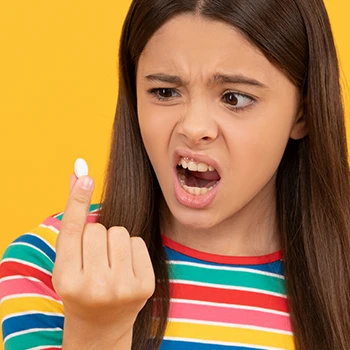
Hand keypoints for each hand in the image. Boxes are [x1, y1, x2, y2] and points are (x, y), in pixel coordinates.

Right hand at [52, 173, 154, 345]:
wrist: (101, 326)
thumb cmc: (81, 288)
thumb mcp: (68, 261)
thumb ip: (72, 221)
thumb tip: (78, 174)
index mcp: (67, 280)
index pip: (74, 231)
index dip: (78, 200)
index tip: (85, 176)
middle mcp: (94, 286)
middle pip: (100, 229)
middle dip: (97, 237)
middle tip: (95, 259)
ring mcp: (122, 288)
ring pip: (121, 233)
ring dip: (115, 241)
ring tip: (110, 263)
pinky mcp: (145, 286)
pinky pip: (138, 243)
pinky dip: (131, 250)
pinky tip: (126, 269)